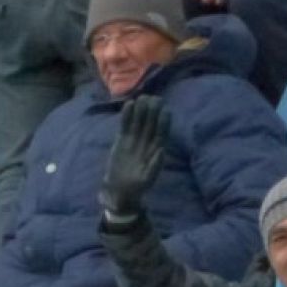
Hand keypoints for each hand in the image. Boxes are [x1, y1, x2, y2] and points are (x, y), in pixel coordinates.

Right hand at [102, 96, 169, 216]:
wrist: (120, 189)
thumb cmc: (137, 187)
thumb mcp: (147, 179)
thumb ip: (154, 166)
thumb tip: (162, 151)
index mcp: (156, 151)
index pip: (161, 133)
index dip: (164, 122)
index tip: (166, 110)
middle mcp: (146, 143)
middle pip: (151, 124)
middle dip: (153, 111)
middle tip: (154, 98)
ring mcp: (134, 140)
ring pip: (139, 122)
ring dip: (141, 110)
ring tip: (142, 97)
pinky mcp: (122, 139)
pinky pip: (125, 125)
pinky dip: (127, 115)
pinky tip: (129, 104)